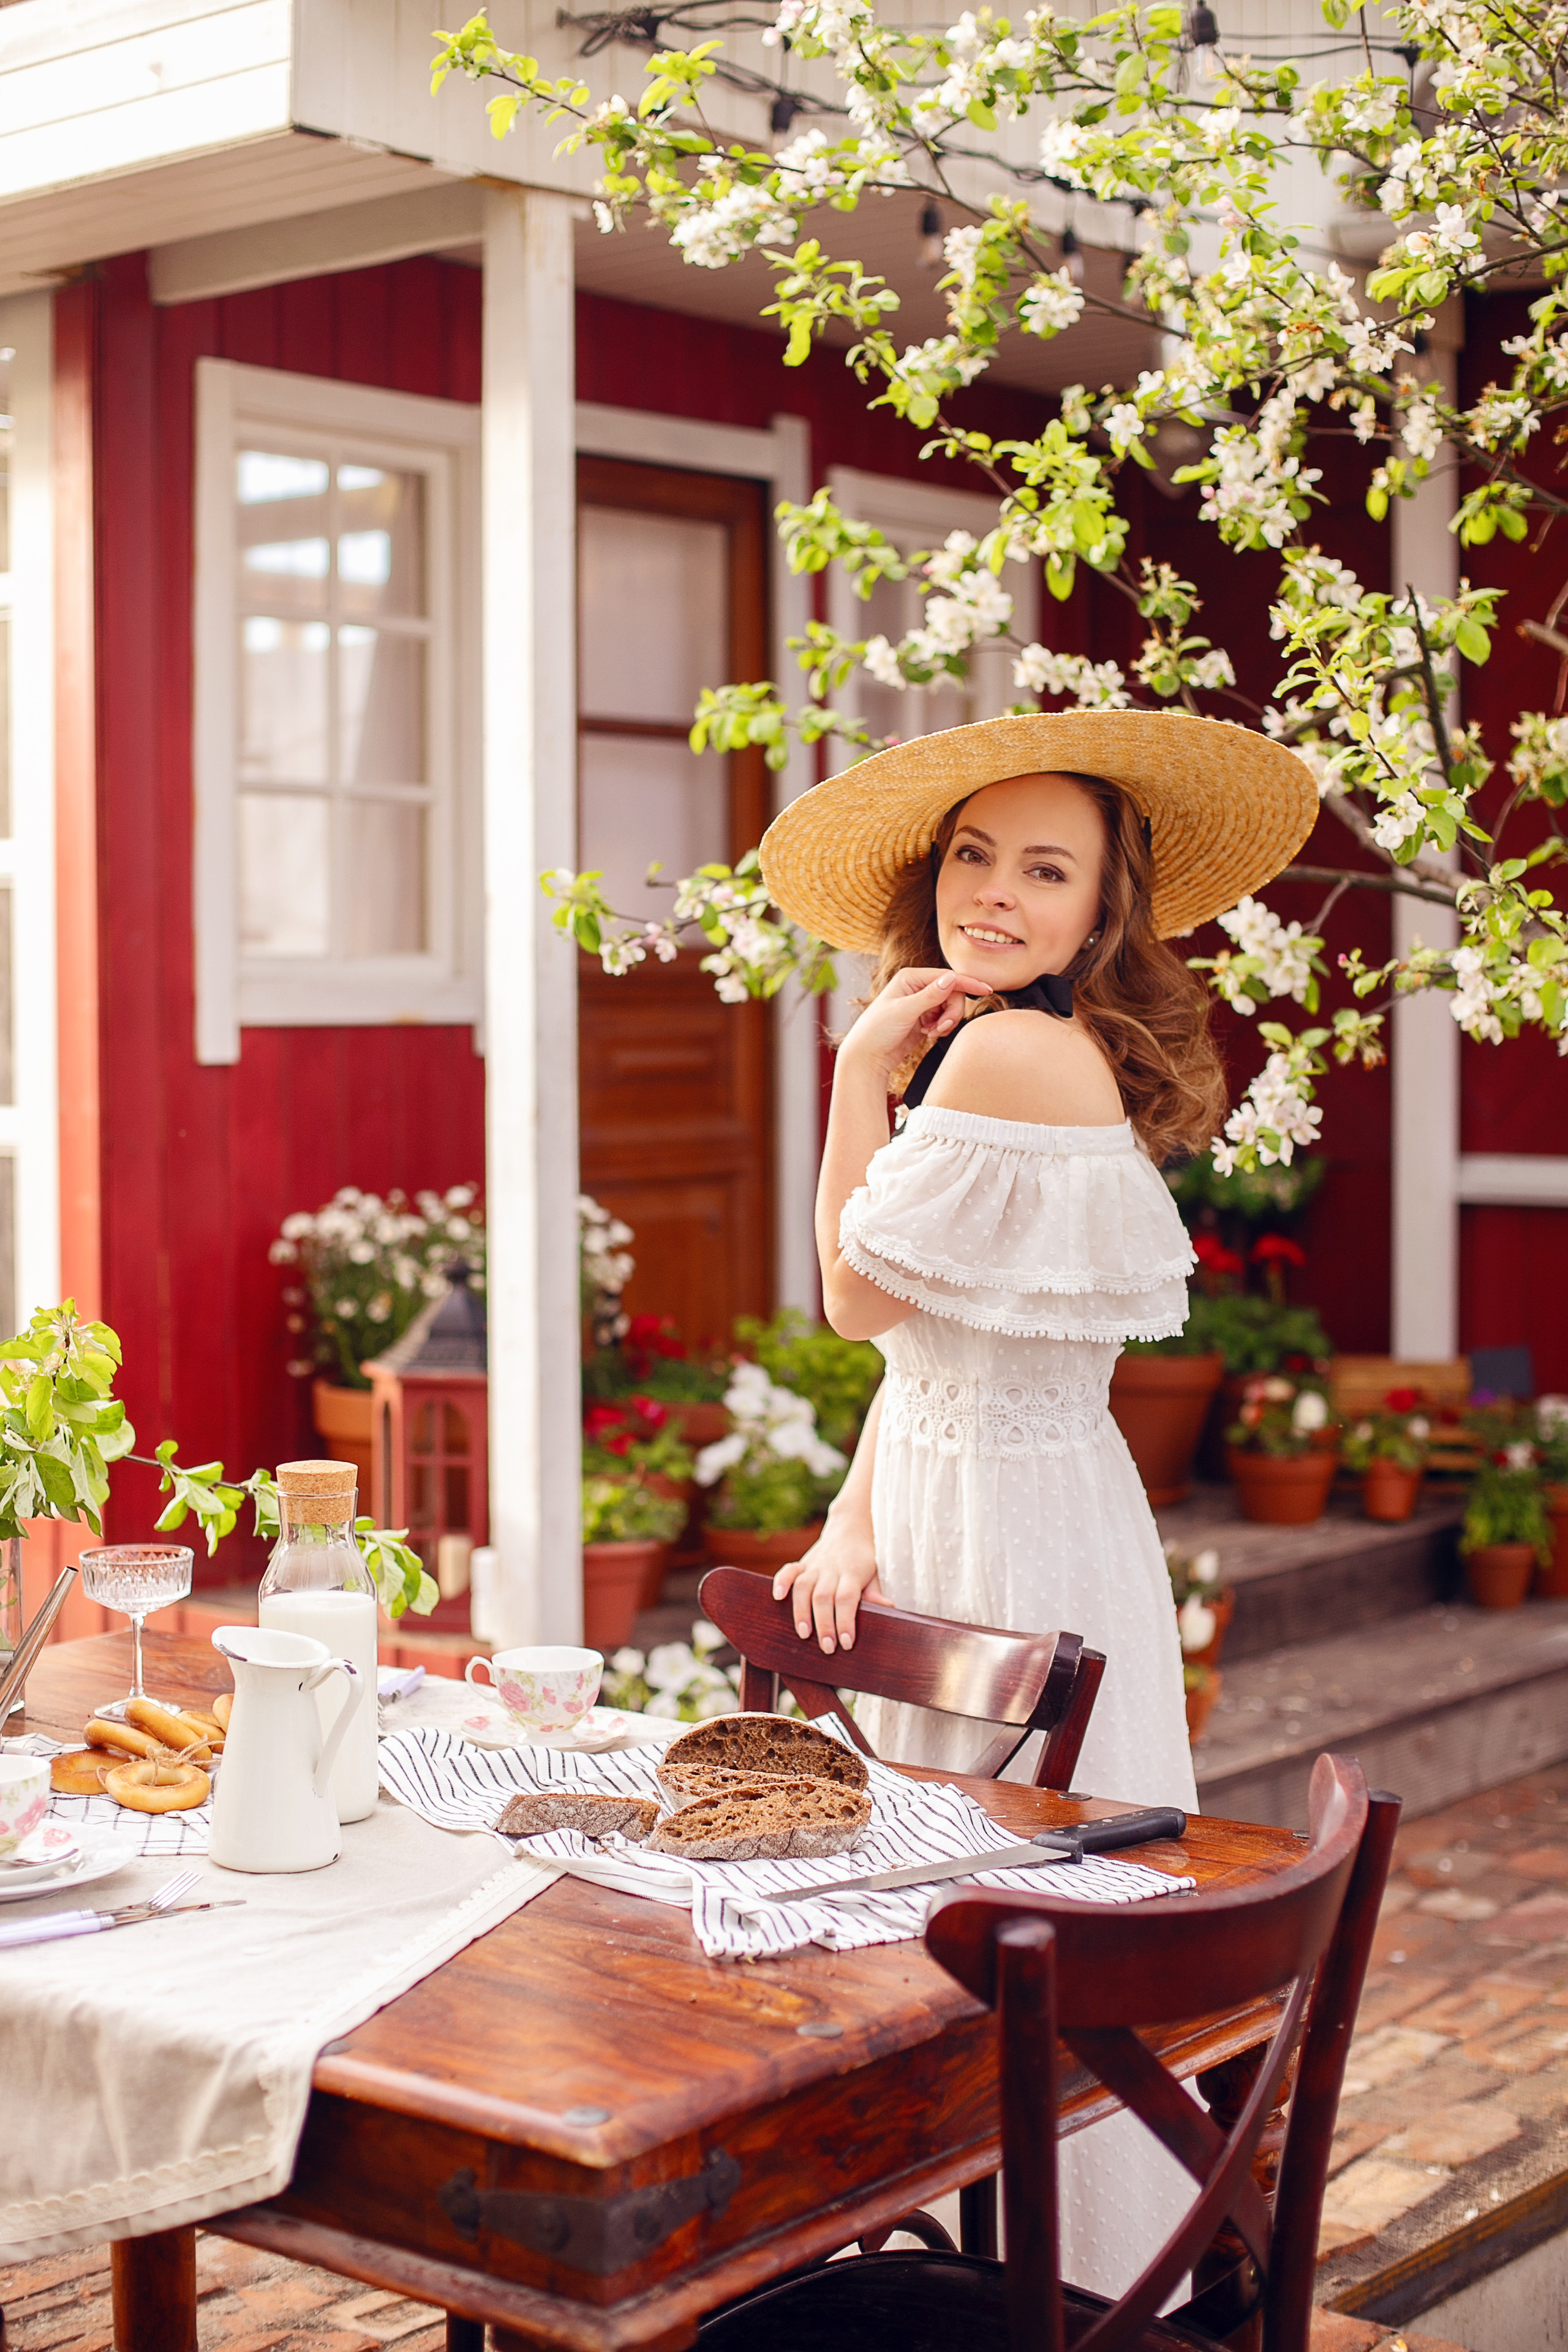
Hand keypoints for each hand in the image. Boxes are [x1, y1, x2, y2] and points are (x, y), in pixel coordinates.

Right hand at [772, 1520, 882, 1656]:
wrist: (851, 1527)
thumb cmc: (865, 1558)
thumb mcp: (876, 1573)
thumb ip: (876, 1592)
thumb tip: (889, 1608)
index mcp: (852, 1573)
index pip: (847, 1599)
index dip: (845, 1621)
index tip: (847, 1643)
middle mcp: (831, 1569)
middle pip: (824, 1597)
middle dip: (824, 1624)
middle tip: (827, 1648)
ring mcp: (815, 1565)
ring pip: (804, 1587)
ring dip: (801, 1611)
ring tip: (803, 1634)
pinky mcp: (803, 1563)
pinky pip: (789, 1570)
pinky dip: (781, 1582)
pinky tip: (777, 1597)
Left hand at [837, 967, 990, 1087]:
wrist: (868, 1056)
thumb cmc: (877, 1031)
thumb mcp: (904, 1011)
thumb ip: (930, 995)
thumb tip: (952, 977)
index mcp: (911, 978)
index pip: (947, 977)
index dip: (967, 983)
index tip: (986, 990)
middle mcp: (917, 987)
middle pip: (953, 993)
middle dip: (951, 1011)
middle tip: (942, 1027)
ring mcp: (922, 1003)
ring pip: (950, 1007)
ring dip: (946, 1022)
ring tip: (931, 1032)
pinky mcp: (924, 1018)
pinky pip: (945, 1019)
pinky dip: (942, 1028)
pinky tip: (928, 1034)